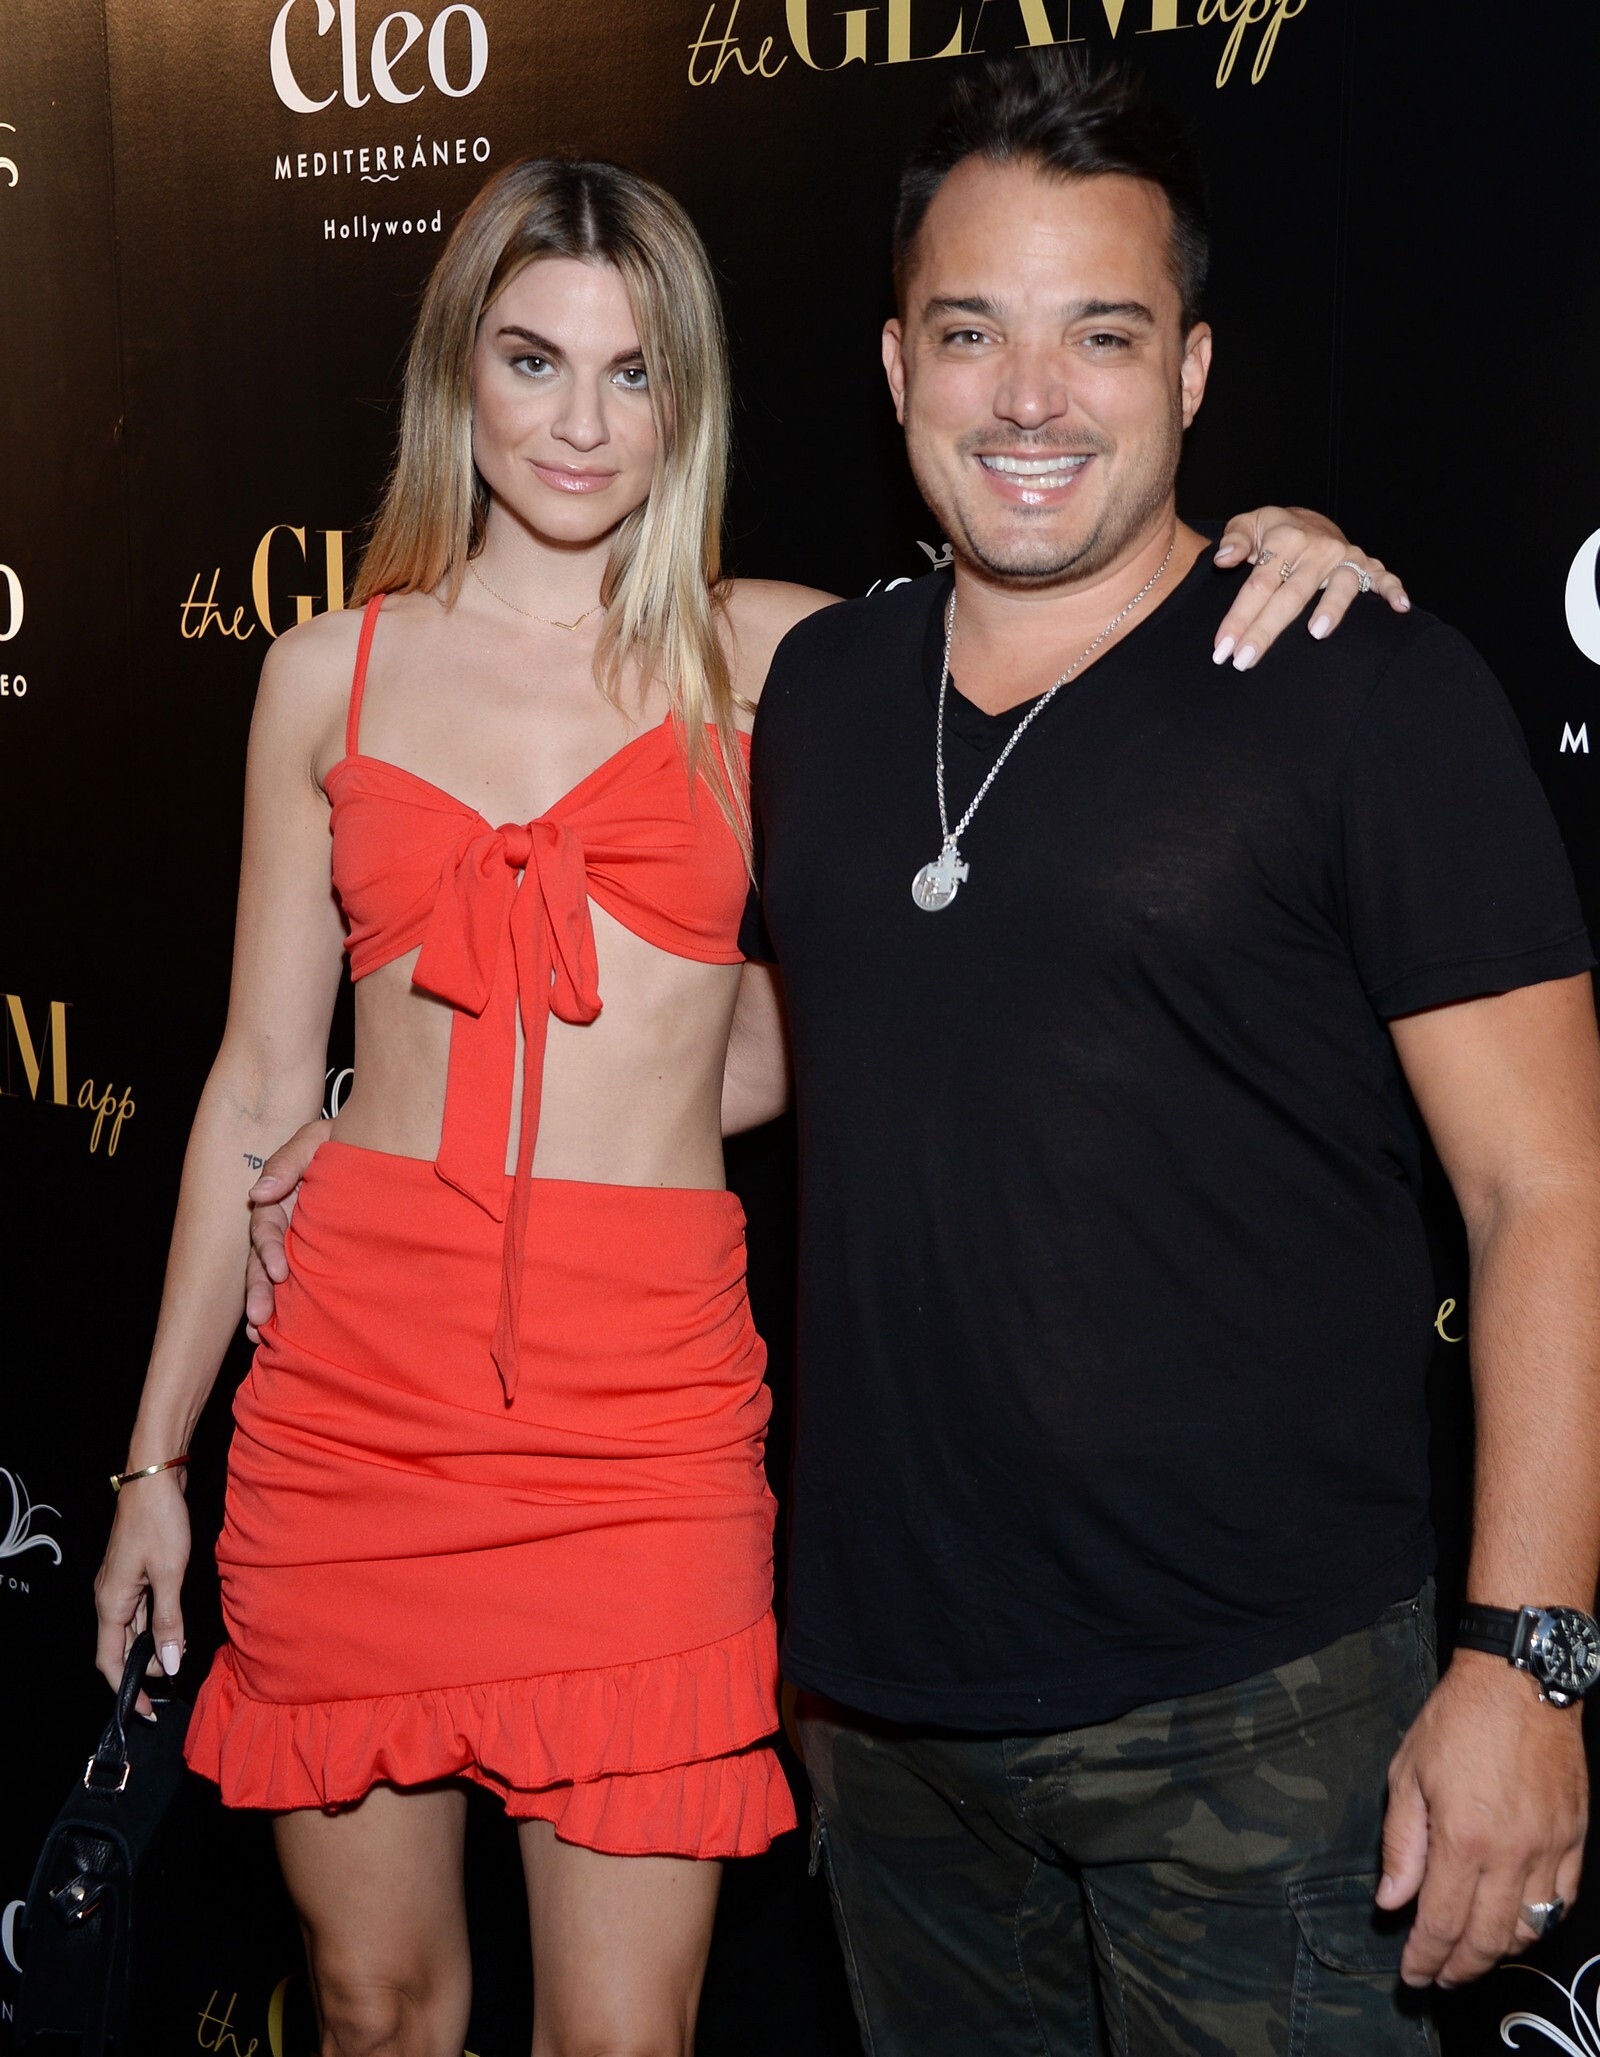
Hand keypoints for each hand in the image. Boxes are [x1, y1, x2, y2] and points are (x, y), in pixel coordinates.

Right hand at [94, 1472, 190, 1717]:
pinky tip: (176, 1629)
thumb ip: (169, 1621)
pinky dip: (157, 1625)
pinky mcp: (135, 1571)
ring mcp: (121, 1584)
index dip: (127, 1690)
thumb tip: (170, 1663)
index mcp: (111, 1603)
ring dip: (152, 1648)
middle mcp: (110, 1597)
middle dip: (144, 1672)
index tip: (147, 1711)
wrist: (155, 1477)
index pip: (110, 1662)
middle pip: (121, 1649)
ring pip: (133, 1630)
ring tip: (178, 1663)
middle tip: (173, 1687)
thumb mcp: (169, 1574)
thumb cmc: (159, 1520)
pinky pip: (142, 1610)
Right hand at [244, 1117, 329, 1340]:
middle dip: (259, 1289)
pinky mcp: (321, 1257)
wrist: (389, 1143)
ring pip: (275, 1276)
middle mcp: (288, 1223)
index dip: (269, 1249)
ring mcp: (302, 1241)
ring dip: (266, 1304)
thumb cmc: (350, 1140)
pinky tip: (280, 1333)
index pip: (267, 1226)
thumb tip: (257, 1193)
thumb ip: (288, 1162)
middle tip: (259, 1317)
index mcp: (284, 1196)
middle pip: (263, 1259)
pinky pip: (301, 1282)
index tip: (279, 1270)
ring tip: (262, 1334)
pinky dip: (288, 1307)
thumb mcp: (318, 1140)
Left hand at [1212, 505, 1408, 669]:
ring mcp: (1344, 558)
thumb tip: (1224, 559)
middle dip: (1266, 630)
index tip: (1221, 648)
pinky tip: (1400, 608)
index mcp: (1285, 538)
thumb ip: (1234, 541)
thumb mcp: (1247, 524)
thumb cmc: (1272, 530)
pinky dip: (1393, 591)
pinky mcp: (1367, 565)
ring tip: (1316, 634)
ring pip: (1339, 586)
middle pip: (1290, 595)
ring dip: (1331, 609)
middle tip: (1244, 661)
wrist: (1308, 521)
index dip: (1238, 617)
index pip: (1258, 584)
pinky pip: (1384, 578)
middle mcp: (1317, 548)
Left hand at [1377, 1653, 1587, 1986]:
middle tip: (1440, 1977)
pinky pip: (1563, 1901)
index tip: (1412, 1975)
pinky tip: (1518, 1923)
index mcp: (1462, 1838)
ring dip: (1500, 1952)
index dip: (1425, 1957)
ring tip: (1474, 1954)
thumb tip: (1392, 1901)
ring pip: (1529, 1928)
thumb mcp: (1407, 1773)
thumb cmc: (1457, 1721)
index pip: (1442, 1922)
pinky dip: (1540, 1923)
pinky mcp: (1575, 1838)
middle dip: (1460, 1968)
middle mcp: (1511, 1853)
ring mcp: (1550, 1849)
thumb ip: (1400, 1844)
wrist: (1518, 1683)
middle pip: (1488, 1939)